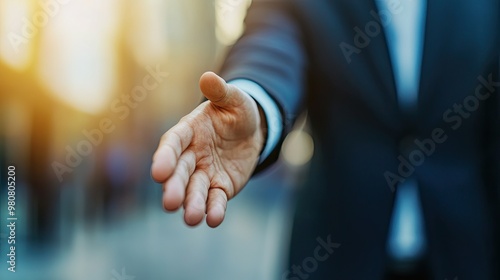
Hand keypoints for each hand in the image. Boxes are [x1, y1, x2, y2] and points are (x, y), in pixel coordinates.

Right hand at [151, 72, 265, 226]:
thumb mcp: (234, 99)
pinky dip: (214, 209)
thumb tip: (207, 77)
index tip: (159, 172)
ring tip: (191, 218)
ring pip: (195, 191)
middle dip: (175, 187)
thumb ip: (220, 92)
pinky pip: (216, 199)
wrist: (252, 132)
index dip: (165, 157)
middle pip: (180, 173)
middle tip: (171, 203)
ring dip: (192, 204)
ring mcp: (205, 173)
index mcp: (188, 131)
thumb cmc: (237, 112)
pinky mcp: (220, 187)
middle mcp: (191, 155)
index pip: (172, 144)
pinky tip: (214, 219)